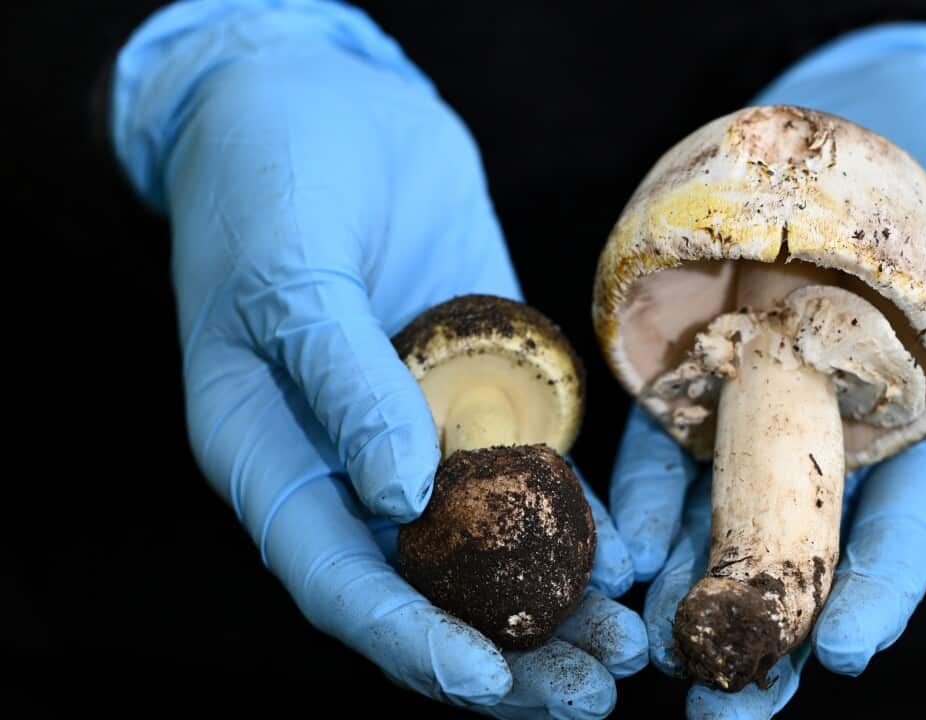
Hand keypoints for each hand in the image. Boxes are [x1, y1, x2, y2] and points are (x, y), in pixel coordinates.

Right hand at [112, 2, 642, 715]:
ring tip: (627, 647)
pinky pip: (536, 467)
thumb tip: (396, 495)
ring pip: (493, 544)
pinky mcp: (487, 385)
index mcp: (274, 457)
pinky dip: (581, 516)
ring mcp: (425, 428)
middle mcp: (351, 462)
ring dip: (558, 601)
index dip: (409, 639)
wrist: (324, 96)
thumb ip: (340, 381)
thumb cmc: (270, 175)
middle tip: (591, 691)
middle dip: (508, 649)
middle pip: (428, 587)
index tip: (487, 678)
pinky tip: (631, 553)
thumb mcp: (289, 270)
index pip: (337, 580)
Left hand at [609, 22, 925, 716]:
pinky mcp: (704, 357)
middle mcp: (846, 433)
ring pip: (719, 508)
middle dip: (763, 624)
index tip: (843, 649)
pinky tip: (610, 545)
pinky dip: (638, 492)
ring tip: (647, 652)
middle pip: (803, 544)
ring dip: (682, 583)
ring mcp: (768, 399)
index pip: (911, 523)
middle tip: (723, 708)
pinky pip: (662, 435)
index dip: (880, 586)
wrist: (895, 115)